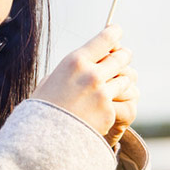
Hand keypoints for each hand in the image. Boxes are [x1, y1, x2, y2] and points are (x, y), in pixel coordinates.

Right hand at [32, 25, 137, 146]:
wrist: (43, 139)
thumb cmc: (43, 109)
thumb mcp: (51, 80)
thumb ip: (72, 69)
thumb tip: (88, 59)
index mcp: (75, 62)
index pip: (104, 39)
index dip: (114, 33)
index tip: (117, 30)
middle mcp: (91, 74)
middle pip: (121, 57)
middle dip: (124, 56)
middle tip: (124, 56)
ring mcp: (102, 94)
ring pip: (126, 79)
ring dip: (122, 80)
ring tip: (115, 84)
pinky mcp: (109, 111)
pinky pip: (121, 101)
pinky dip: (115, 103)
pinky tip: (103, 108)